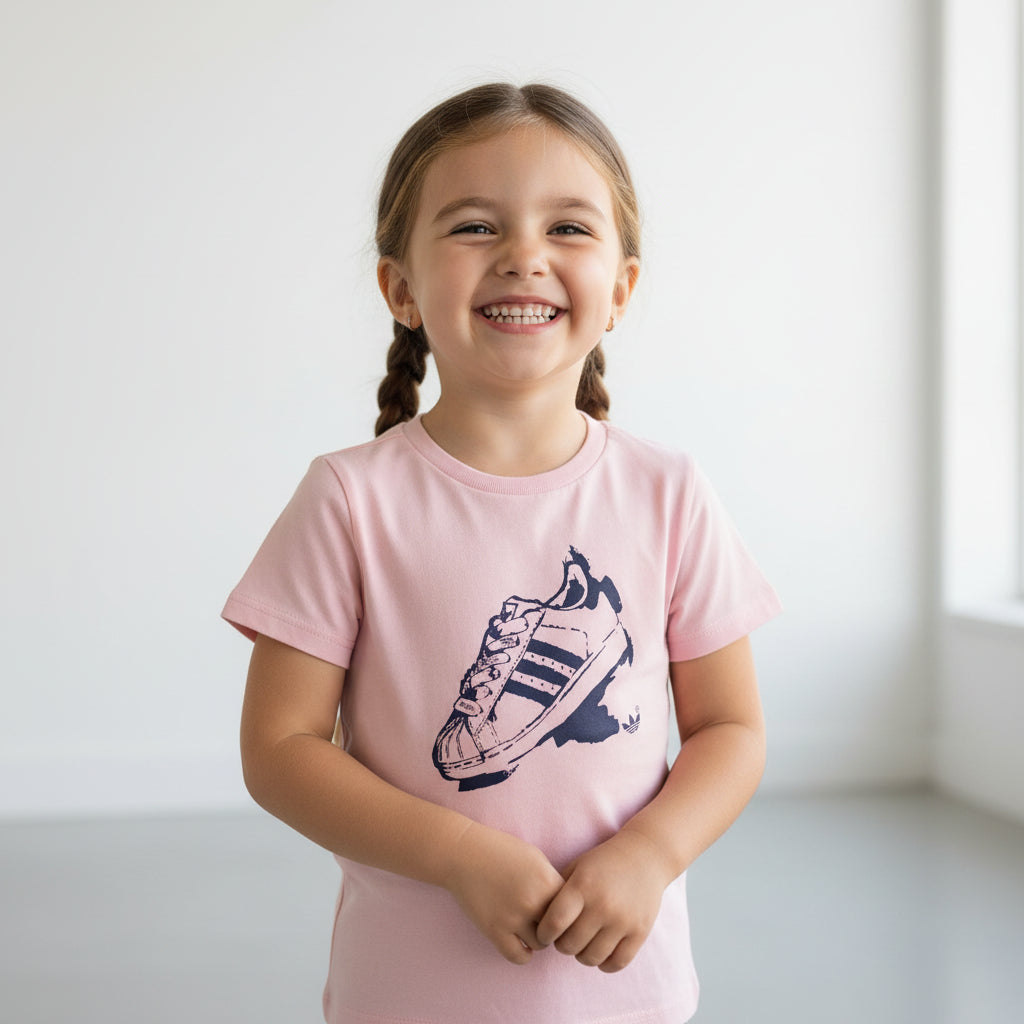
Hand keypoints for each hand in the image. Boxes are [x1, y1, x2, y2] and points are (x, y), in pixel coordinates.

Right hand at [444, 822, 564, 964]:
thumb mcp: (535, 858)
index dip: (568, 910)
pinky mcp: (494, 930)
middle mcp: (533, 900)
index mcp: (547, 880)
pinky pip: (518, 956)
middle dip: (554, 926)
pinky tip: (520, 943)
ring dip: (538, 938)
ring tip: (530, 928)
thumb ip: (552, 882)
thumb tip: (568, 906)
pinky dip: (523, 954)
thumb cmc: (500, 851)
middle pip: (559, 928)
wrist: (463, 853)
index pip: (573, 908)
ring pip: (541, 944)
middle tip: (545, 921)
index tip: (560, 909)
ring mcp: (513, 917)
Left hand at [536, 829, 673, 972]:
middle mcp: (602, 904)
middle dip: (562, 945)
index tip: (544, 933)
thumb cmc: (603, 863)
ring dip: (581, 955)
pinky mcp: (640, 932)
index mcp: (583, 886)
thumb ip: (557, 892)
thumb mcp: (577, 867)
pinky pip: (616, 963)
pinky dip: (604, 964)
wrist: (645, 856)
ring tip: (582, 943)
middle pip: (570, 945)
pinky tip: (600, 951)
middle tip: (564, 937)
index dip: (544, 934)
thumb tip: (535, 919)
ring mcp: (623, 920)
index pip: (554, 923)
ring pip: (591, 958)